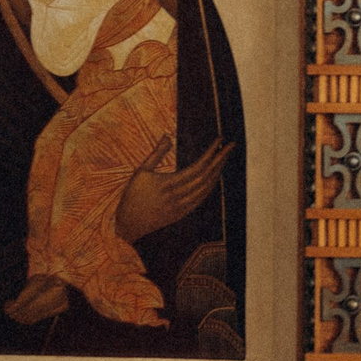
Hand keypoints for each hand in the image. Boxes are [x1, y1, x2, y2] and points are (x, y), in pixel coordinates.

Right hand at [115, 137, 231, 244]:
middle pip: (207, 176)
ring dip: (218, 171)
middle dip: (221, 159)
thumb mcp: (141, 171)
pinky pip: (202, 198)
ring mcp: (182, 207)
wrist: (129, 224)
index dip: (211, 153)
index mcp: (168, 183)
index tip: (220, 140)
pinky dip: (211, 185)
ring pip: (207, 188)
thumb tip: (167, 136)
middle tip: (231, 145)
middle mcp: (178, 196)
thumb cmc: (133, 195)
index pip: (198, 166)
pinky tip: (215, 176)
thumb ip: (156, 153)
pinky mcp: (183, 214)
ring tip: (224, 157)